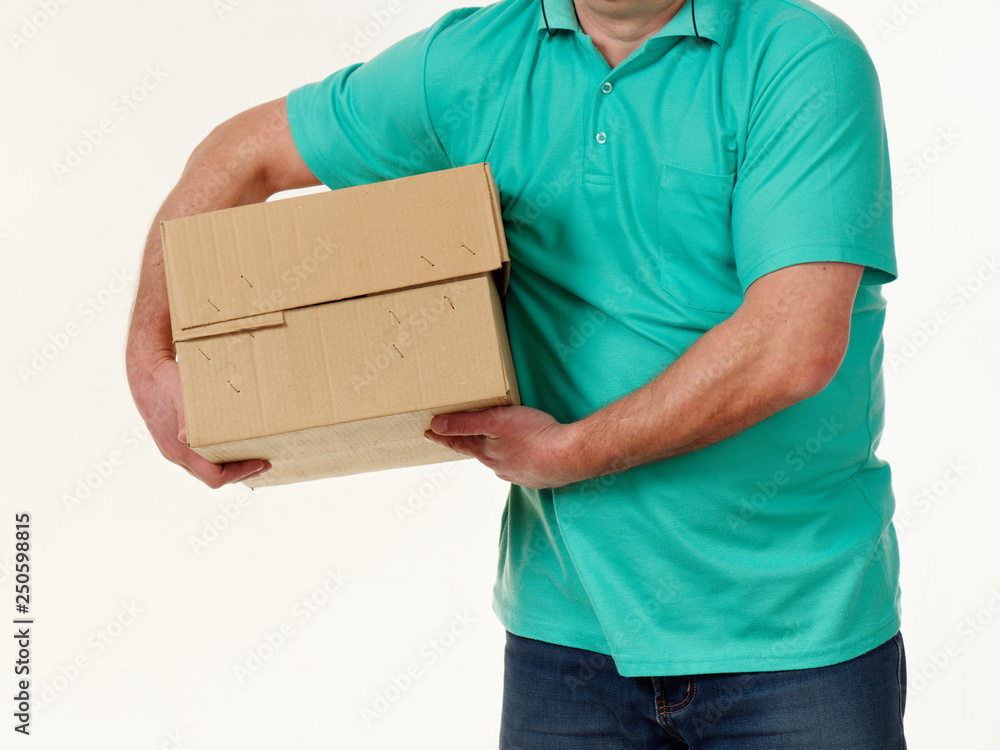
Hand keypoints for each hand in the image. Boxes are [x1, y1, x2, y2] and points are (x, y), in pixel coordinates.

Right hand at [129, 355, 270, 487]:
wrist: (146, 374)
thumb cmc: (166, 382)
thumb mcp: (180, 394)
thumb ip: (185, 416)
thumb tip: (185, 437)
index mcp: (179, 450)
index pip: (214, 478)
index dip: (239, 474)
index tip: (259, 462)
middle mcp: (176, 455)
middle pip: (213, 478)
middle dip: (241, 473)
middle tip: (265, 463)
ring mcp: (174, 451)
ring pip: (206, 470)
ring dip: (231, 468)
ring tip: (254, 458)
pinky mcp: (175, 443)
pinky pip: (200, 460)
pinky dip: (219, 459)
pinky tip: (232, 447)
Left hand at [423, 405, 585, 488]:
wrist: (571, 456)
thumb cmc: (535, 435)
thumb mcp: (496, 421)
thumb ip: (465, 422)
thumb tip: (435, 426)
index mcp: (486, 452)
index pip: (457, 442)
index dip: (442, 436)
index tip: (427, 433)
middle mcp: (498, 466)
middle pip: (477, 452)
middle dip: (467, 443)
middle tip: (455, 437)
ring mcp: (518, 474)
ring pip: (499, 461)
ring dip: (492, 453)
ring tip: (490, 444)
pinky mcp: (537, 476)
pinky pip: (519, 467)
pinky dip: (515, 460)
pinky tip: (521, 455)